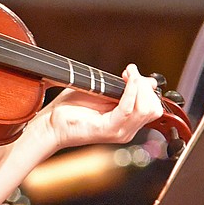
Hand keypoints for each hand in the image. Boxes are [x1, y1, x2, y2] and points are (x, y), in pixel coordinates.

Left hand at [40, 64, 163, 152]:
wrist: (50, 124)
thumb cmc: (71, 108)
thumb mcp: (104, 92)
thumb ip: (125, 88)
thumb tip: (147, 81)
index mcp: (127, 123)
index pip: (153, 106)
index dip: (146, 86)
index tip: (131, 72)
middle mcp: (126, 130)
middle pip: (153, 107)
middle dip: (144, 85)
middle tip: (128, 74)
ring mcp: (119, 132)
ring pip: (146, 108)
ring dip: (138, 86)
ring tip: (126, 75)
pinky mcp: (108, 131)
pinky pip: (128, 108)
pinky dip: (130, 90)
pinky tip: (125, 79)